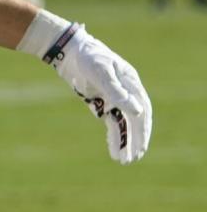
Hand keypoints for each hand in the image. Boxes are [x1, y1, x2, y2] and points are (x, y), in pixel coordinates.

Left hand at [53, 29, 151, 163]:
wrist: (69, 50)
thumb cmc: (87, 57)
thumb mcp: (100, 73)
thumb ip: (117, 91)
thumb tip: (138, 111)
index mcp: (131, 83)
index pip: (141, 111)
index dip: (142, 130)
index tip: (141, 147)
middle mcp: (125, 92)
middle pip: (134, 120)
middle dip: (135, 140)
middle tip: (133, 159)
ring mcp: (113, 98)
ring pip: (122, 123)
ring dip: (124, 141)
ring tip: (124, 160)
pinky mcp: (101, 102)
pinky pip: (110, 121)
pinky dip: (113, 135)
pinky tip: (114, 149)